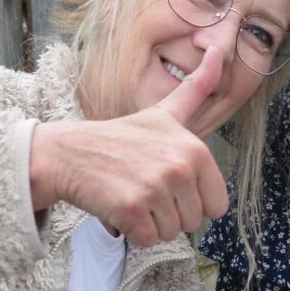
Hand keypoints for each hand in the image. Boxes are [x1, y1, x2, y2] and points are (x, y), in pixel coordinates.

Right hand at [28, 43, 230, 244]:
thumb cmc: (121, 137)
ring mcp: (155, 188)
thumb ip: (197, 89)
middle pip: (193, 222)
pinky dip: (133, 231)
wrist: (70, 151)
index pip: (216, 205)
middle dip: (170, 213)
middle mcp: (179, 167)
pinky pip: (148, 240)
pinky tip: (120, 206)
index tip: (169, 183)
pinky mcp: (131, 208)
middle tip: (146, 188)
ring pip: (171, 233)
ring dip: (151, 223)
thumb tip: (219, 50)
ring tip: (133, 194)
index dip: (193, 201)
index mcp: (195, 150)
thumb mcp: (165, 112)